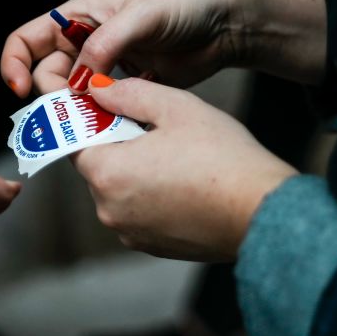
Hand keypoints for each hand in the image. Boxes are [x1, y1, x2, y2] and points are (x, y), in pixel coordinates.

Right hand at [1, 0, 326, 96]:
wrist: (227, 21)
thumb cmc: (186, 1)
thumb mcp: (142, 14)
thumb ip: (105, 44)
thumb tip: (78, 79)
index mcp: (78, 16)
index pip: (27, 40)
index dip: (15, 64)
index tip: (21, 90)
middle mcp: (85, 43)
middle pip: (46, 76)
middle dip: (54, 95)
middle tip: (76, 108)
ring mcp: (105, 68)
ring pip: (73, 97)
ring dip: (79, 111)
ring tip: (100, 118)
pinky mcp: (126, 89)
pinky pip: (102, 110)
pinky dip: (103, 119)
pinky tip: (118, 121)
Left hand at [72, 75, 296, 261]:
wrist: (263, 212)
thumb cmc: (223, 157)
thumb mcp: (175, 107)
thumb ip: (128, 93)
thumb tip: (97, 89)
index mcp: (106, 172)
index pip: (74, 140)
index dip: (88, 120)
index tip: (103, 107)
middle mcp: (107, 208)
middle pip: (97, 166)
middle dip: (116, 145)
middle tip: (151, 127)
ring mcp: (128, 232)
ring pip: (118, 190)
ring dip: (135, 171)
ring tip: (174, 156)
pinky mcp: (150, 246)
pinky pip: (137, 212)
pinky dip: (150, 196)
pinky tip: (182, 182)